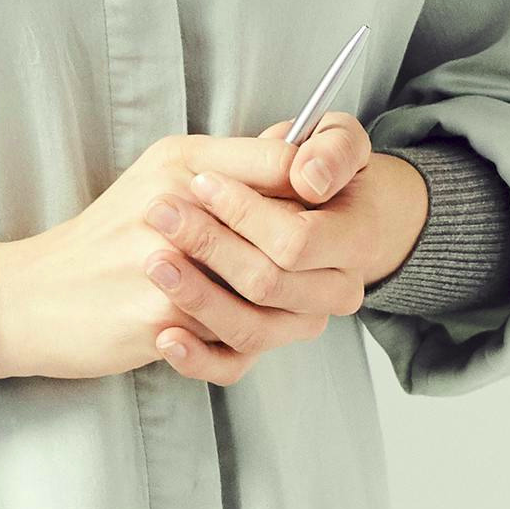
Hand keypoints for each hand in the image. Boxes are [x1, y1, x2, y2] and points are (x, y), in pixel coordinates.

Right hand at [0, 133, 315, 383]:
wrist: (31, 296)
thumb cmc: (105, 239)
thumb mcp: (158, 177)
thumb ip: (227, 164)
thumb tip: (297, 148)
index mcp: (182, 161)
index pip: (285, 164)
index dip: (319, 192)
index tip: (326, 218)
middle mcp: (179, 203)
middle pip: (292, 231)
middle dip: (316, 262)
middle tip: (324, 276)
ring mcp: (171, 263)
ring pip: (275, 293)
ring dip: (289, 310)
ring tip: (288, 313)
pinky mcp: (162, 315)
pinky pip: (235, 341)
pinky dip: (243, 347)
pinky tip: (234, 340)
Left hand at [143, 116, 427, 384]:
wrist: (329, 215)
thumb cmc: (322, 170)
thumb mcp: (337, 141)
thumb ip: (332, 149)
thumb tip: (309, 179)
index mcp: (354, 241)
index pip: (296, 241)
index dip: (245, 214)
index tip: (202, 182)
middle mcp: (334, 290)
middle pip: (266, 285)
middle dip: (209, 247)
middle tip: (160, 213)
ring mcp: (300, 321)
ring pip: (248, 329)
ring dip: (196, 298)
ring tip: (155, 264)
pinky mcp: (267, 342)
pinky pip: (233, 366)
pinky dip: (197, 358)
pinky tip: (165, 337)